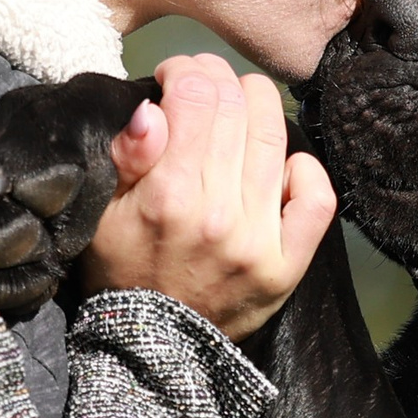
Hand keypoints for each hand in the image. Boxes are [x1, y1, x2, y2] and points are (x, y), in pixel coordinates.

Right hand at [80, 53, 336, 339]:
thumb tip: (153, 109)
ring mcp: (258, 241)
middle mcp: (218, 214)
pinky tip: (282, 163)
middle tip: (205, 85)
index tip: (175, 76)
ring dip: (259, 105)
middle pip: (236, 106)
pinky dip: (304, 168)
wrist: (152, 348)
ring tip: (241, 105)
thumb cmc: (121, 273)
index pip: (195, 96)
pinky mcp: (287, 266)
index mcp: (168, 197)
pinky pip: (315, 198)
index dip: (186, 70)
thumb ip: (126, 159)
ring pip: (275, 138)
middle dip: (218, 78)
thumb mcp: (101, 215)